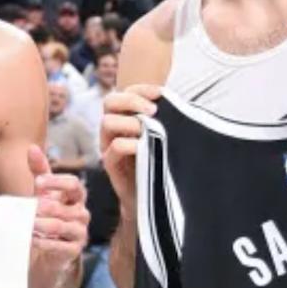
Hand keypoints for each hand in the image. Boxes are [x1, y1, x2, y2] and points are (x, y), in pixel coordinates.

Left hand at [27, 146, 87, 273]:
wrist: (47, 246)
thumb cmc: (47, 214)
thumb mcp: (43, 191)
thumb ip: (39, 170)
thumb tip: (32, 148)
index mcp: (76, 196)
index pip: (74, 184)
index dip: (57, 182)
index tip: (38, 182)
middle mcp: (81, 213)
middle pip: (68, 207)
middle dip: (49, 206)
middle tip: (32, 207)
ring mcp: (79, 232)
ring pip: (64, 226)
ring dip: (44, 224)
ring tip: (30, 224)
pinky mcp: (74, 250)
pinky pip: (62, 246)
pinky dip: (46, 242)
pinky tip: (34, 238)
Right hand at [100, 84, 160, 206]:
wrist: (152, 198)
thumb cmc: (159, 164)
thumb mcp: (163, 138)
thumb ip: (165, 121)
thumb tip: (178, 105)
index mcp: (125, 118)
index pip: (126, 92)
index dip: (142, 89)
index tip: (161, 94)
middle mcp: (113, 129)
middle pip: (110, 101)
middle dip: (131, 101)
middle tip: (153, 111)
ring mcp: (108, 146)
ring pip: (107, 122)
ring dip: (130, 122)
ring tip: (148, 131)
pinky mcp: (110, 164)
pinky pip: (114, 147)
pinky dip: (130, 144)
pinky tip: (144, 147)